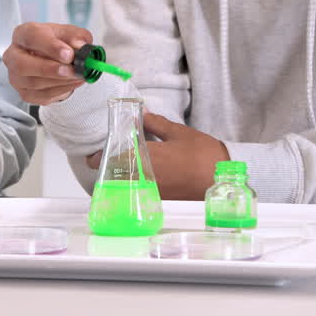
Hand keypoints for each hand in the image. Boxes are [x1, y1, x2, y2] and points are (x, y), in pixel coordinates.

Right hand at [3, 23, 92, 104]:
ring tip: (78, 75)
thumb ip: (76, 37)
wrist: (56, 59)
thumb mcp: (70, 34)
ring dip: (60, 81)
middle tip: (71, 70)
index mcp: (22, 34)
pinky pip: (42, 95)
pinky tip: (74, 82)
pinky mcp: (25, 93)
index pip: (30, 37)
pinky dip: (61, 90)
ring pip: (33, 83)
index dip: (50, 46)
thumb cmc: (58, 43)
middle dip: (49, 69)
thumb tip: (79, 46)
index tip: (68, 54)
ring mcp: (16, 76)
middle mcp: (14, 55)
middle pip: (22, 65)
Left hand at [86, 113, 227, 200]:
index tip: (94, 152)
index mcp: (145, 156)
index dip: (97, 156)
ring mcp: (151, 191)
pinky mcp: (161, 201)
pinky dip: (136, 187)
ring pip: (126, 185)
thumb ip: (156, 124)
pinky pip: (141, 193)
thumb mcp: (179, 133)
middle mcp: (144, 176)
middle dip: (109, 167)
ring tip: (126, 168)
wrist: (221, 178)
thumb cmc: (203, 155)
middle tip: (110, 158)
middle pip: (114, 175)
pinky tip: (143, 180)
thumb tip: (142, 114)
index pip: (109, 158)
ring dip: (122, 177)